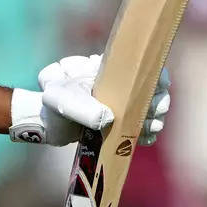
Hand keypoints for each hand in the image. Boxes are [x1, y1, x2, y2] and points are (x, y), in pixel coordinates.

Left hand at [10, 54, 170, 146]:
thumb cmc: (54, 103)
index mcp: (108, 70)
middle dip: (158, 104)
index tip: (158, 94)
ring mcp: (121, 102)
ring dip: (154, 119)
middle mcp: (119, 84)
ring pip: (150, 107)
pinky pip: (140, 124)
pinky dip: (145, 132)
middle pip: (151, 89)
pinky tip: (144, 139)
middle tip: (154, 119)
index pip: (141, 67)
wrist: (48, 122)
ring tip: (150, 130)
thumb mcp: (62, 101)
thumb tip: (108, 117)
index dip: (156, 79)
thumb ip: (82, 108)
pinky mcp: (120, 119)